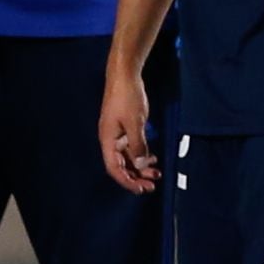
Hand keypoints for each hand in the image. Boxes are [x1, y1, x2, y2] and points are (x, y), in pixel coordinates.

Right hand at [100, 71, 159, 193]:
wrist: (124, 75)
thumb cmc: (127, 97)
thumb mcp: (135, 122)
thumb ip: (137, 145)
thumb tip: (139, 164)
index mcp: (108, 140)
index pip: (114, 168)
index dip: (127, 181)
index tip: (141, 189)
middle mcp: (110, 140)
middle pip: (121, 166)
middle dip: (136, 177)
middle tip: (152, 185)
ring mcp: (117, 134)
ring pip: (128, 157)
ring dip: (141, 167)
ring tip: (156, 173)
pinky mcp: (125, 128)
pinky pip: (132, 148)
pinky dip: (142, 155)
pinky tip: (153, 158)